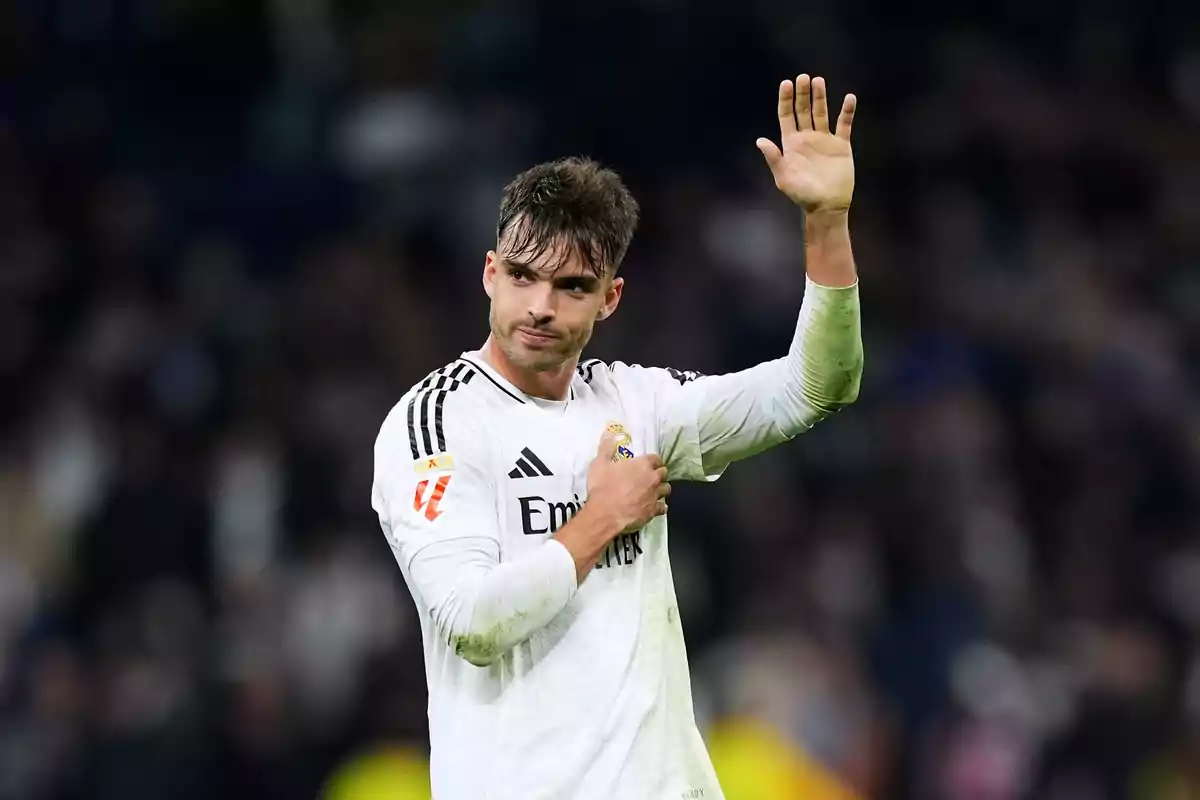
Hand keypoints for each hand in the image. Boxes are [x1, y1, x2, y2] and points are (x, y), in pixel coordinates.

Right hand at [586, 431, 670, 532]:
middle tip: (650, 477)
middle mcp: (653, 479)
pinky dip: (660, 507)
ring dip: (661, 489)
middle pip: (663, 472)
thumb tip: (609, 434)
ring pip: (666, 489)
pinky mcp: (654, 511)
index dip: (652, 460)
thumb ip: (606, 448)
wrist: (605, 514)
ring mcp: (655, 495)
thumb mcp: (599, 464)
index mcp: (642, 465)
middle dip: (658, 473)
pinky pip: (663, 507)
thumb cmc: (602, 487)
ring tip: (654, 491)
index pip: (655, 458)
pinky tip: (654, 507)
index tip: (647, 463)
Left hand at [756, 75, 855, 214]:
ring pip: (822, 113)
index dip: (785, 100)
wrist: (827, 206)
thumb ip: (774, 158)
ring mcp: (824, 140)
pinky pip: (844, 125)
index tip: (786, 83)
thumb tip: (760, 140)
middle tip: (803, 77)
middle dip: (802, 94)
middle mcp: (807, 138)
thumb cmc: (802, 195)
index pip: (787, 116)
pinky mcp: (841, 146)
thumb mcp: (784, 177)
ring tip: (818, 81)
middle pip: (803, 110)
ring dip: (820, 97)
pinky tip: (849, 98)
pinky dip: (846, 112)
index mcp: (791, 144)